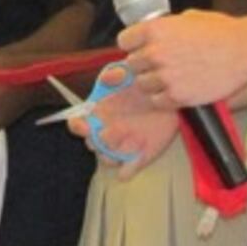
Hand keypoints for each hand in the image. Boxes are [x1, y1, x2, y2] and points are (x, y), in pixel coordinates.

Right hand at [66, 64, 182, 179]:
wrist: (170, 100)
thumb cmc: (144, 86)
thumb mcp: (132, 73)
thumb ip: (118, 73)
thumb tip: (106, 79)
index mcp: (97, 114)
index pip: (77, 124)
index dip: (77, 125)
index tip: (86, 123)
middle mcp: (105, 132)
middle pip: (91, 144)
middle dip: (99, 140)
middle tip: (116, 130)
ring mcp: (121, 146)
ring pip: (106, 159)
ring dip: (113, 154)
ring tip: (133, 139)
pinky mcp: (138, 158)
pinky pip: (125, 172)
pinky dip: (128, 169)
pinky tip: (139, 154)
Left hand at [119, 10, 246, 109]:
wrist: (245, 50)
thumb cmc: (222, 32)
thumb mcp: (187, 18)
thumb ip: (166, 27)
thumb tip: (154, 32)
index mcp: (155, 30)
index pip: (124, 41)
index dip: (133, 45)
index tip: (140, 48)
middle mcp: (155, 52)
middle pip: (132, 64)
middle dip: (144, 64)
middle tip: (160, 65)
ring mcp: (165, 76)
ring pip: (142, 84)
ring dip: (153, 82)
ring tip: (170, 78)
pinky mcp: (178, 96)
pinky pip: (157, 101)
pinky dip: (164, 98)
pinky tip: (177, 89)